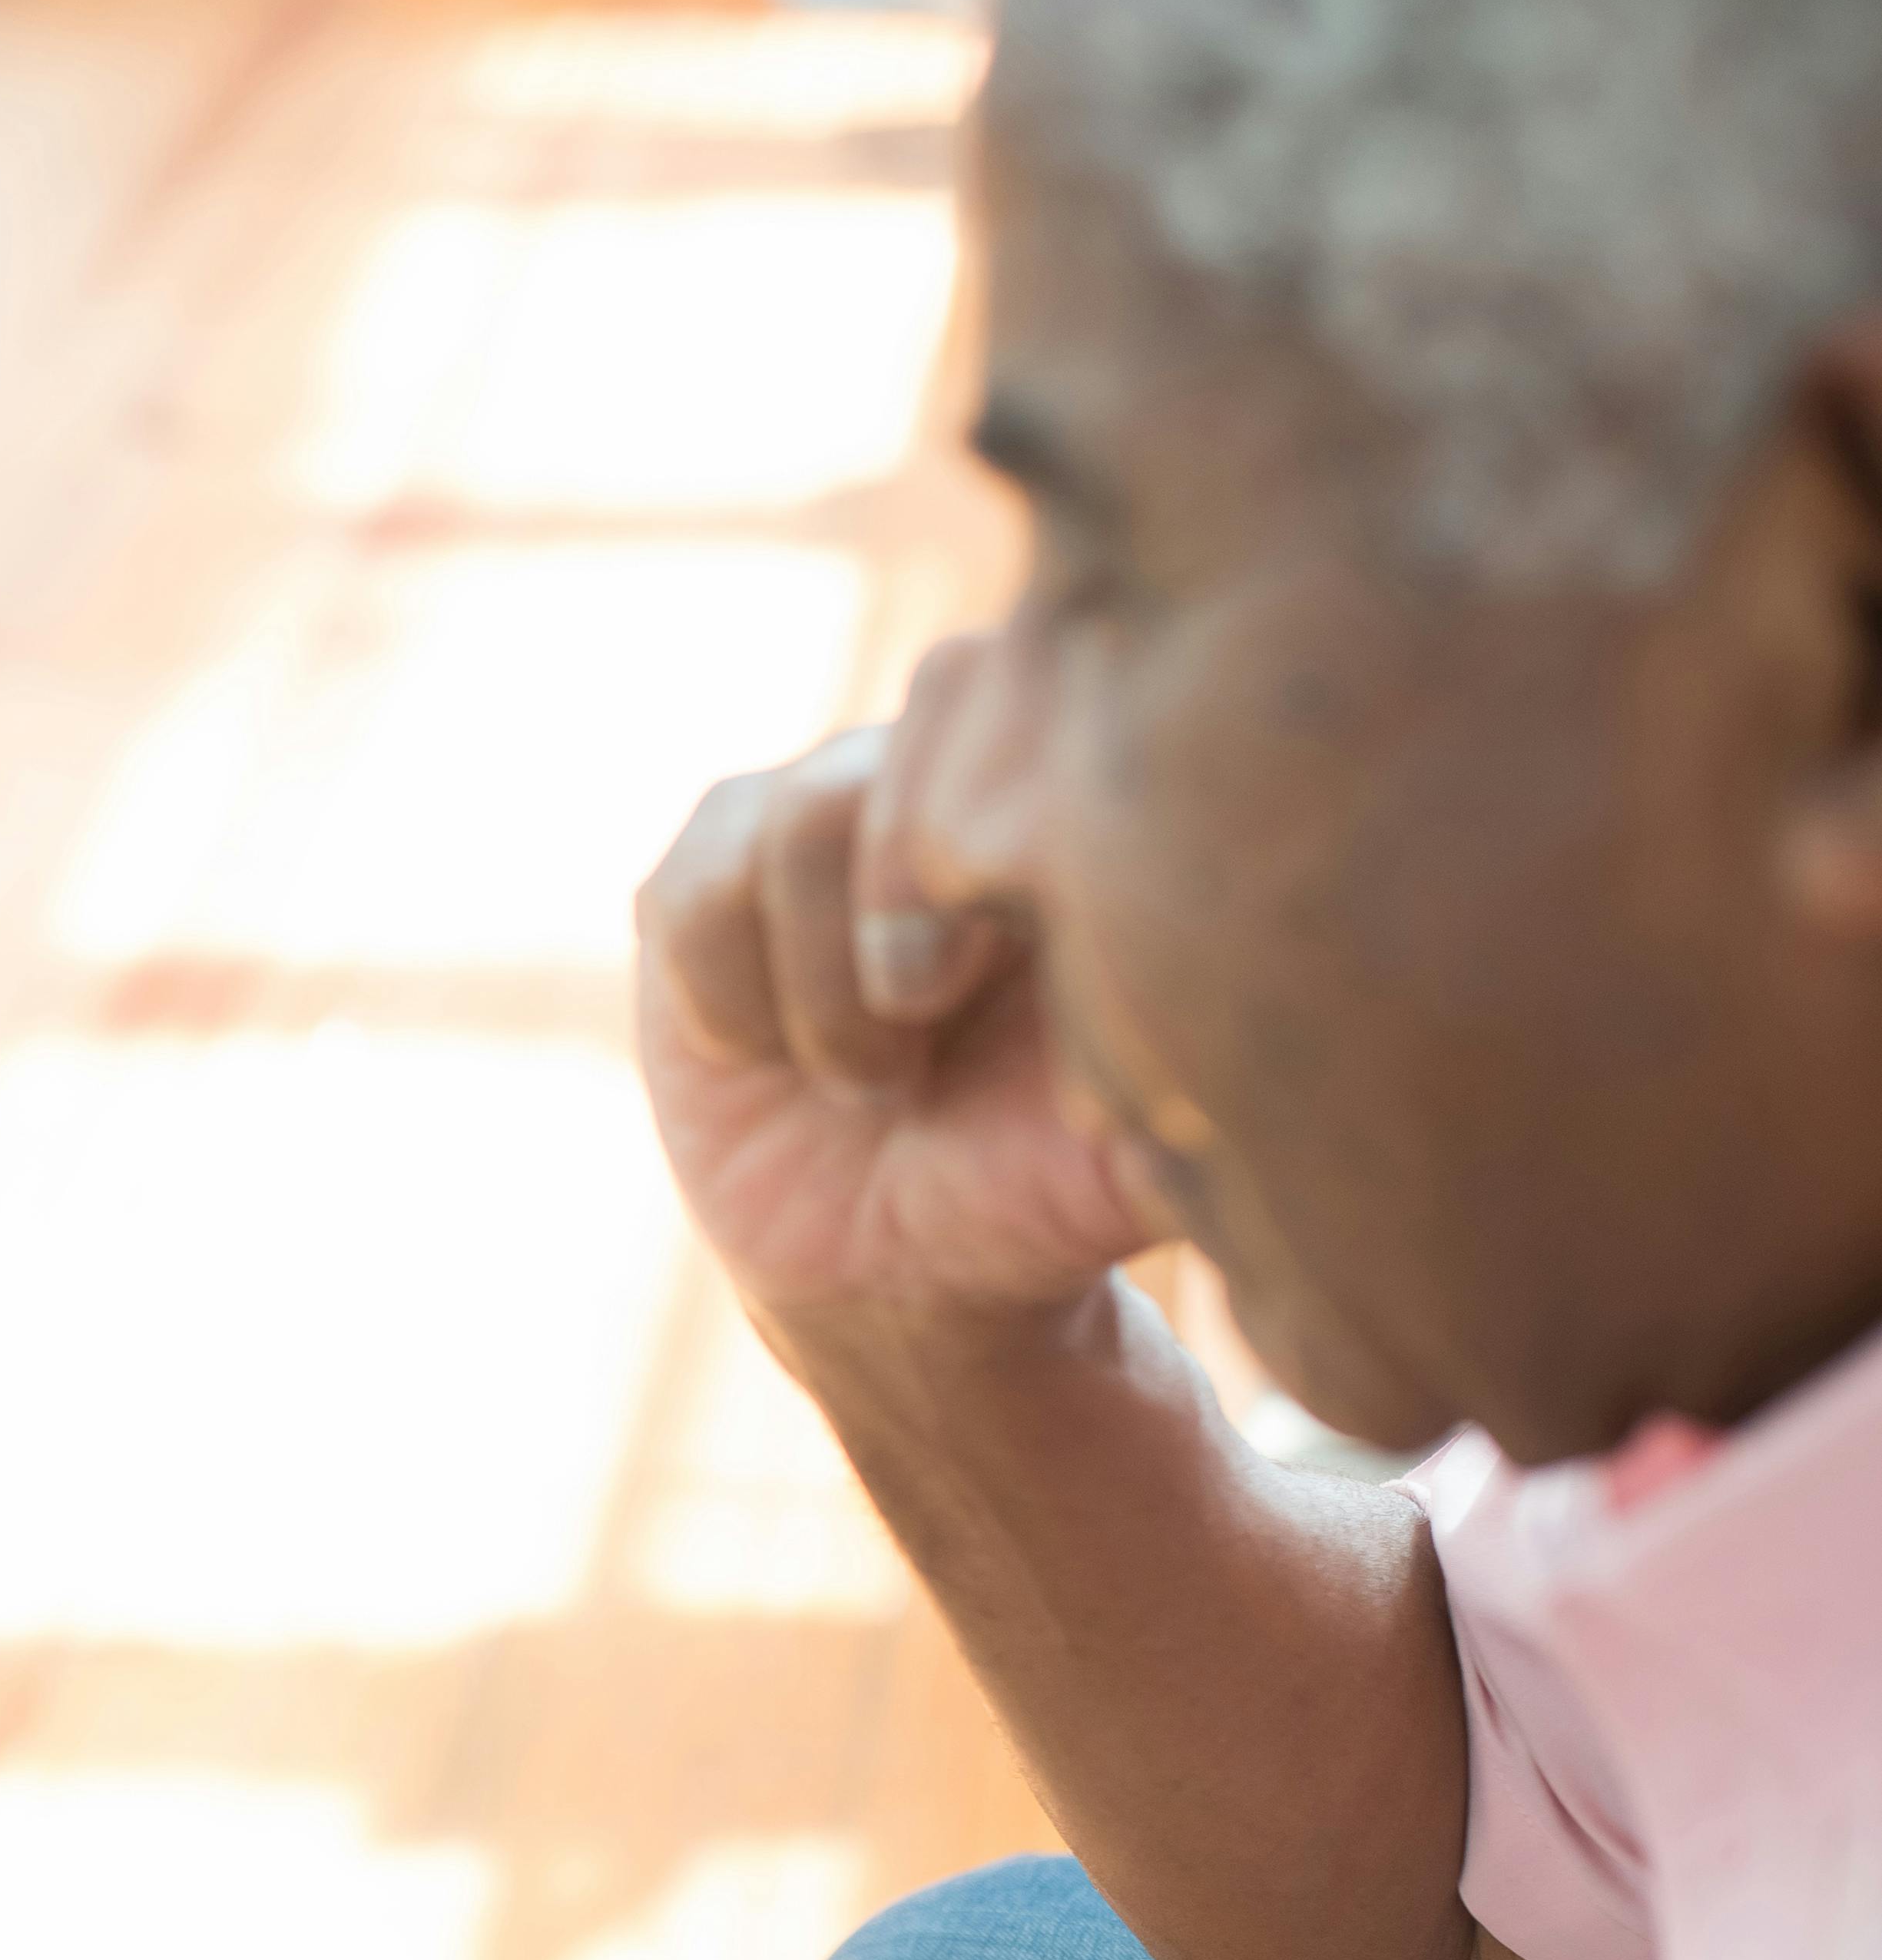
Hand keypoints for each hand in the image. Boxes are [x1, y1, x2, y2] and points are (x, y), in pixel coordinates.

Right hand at [636, 633, 1160, 1324]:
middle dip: (917, 887)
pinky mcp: (708, 874)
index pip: (1069, 684)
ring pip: (801, 813)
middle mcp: (955, 775)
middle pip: (938, 699)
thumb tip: (1264, 1022)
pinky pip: (695, 886)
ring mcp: (824, 811)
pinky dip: (729, 996)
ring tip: (867, 1083)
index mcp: (1077, 806)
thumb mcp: (1137, 1141)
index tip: (1008, 962)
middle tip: (920, 1017)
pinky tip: (768, 1058)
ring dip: (826, 982)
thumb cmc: (1035, 1185)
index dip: (1025, 817)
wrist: (897, 1275)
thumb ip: (1189, 1074)